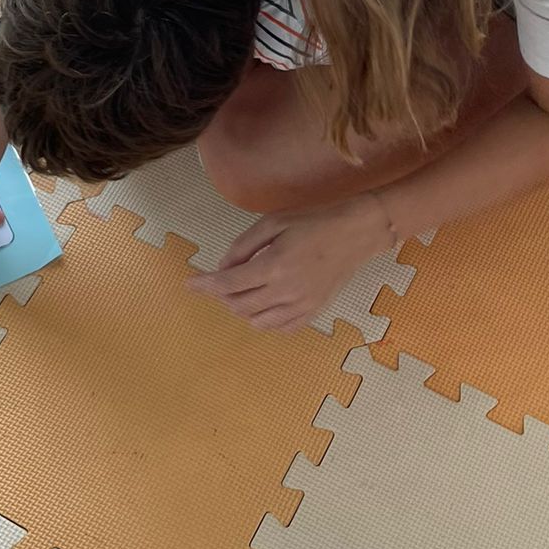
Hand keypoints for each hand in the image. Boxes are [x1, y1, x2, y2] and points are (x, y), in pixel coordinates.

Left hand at [191, 195, 390, 332]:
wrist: (358, 232)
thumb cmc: (315, 220)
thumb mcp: (274, 222)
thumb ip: (243, 246)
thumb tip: (223, 268)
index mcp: (274, 266)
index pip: (228, 285)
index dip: (205, 285)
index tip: (189, 284)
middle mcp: (286, 292)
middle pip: (239, 306)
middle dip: (222, 295)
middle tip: (221, 280)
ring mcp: (302, 306)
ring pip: (258, 321)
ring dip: (242, 309)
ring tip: (243, 290)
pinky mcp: (315, 312)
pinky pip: (281, 327)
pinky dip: (265, 320)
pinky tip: (264, 304)